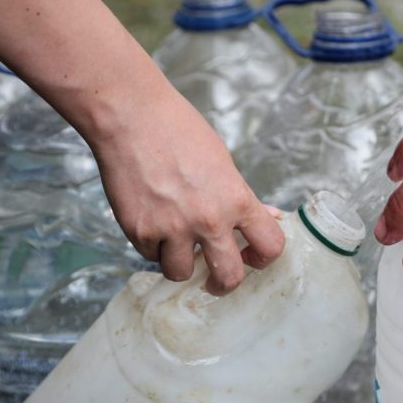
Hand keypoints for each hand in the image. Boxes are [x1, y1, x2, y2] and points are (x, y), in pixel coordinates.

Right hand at [92, 88, 285, 295]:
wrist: (132, 118)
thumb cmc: (180, 132)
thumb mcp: (223, 162)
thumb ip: (243, 197)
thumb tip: (269, 217)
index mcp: (237, 200)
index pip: (270, 246)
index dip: (263, 257)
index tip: (252, 257)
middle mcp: (208, 220)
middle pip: (229, 278)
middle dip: (224, 284)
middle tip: (216, 280)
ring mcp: (172, 229)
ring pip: (181, 274)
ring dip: (180, 263)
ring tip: (176, 242)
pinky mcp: (139, 231)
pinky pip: (151, 255)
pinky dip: (152, 245)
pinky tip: (151, 218)